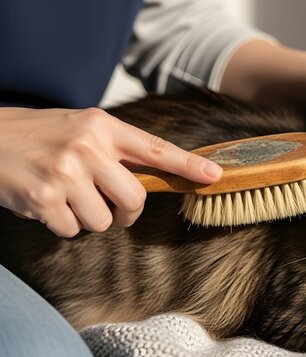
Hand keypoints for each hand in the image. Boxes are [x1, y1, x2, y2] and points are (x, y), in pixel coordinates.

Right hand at [0, 107, 222, 236]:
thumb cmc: (38, 136)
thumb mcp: (80, 129)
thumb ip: (116, 150)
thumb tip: (156, 178)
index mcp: (102, 126)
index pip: (155, 149)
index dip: (188, 165)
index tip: (214, 176)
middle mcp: (88, 146)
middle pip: (133, 199)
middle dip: (123, 212)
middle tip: (105, 205)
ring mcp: (66, 170)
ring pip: (102, 221)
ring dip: (86, 217)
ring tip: (63, 195)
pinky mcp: (44, 196)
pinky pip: (72, 230)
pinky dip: (60, 223)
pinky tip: (43, 202)